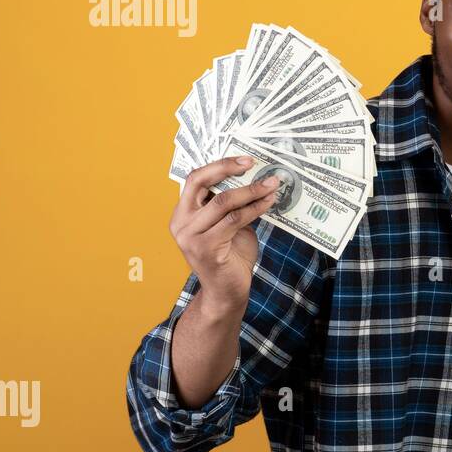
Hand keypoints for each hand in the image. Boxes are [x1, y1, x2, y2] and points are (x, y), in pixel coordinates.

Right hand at [170, 157, 278, 311]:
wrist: (227, 291)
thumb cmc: (229, 256)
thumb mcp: (228, 224)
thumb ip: (232, 204)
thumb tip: (256, 176)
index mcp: (182, 214)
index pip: (194, 179)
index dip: (219, 165)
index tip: (244, 159)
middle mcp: (180, 223)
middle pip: (202, 183)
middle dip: (229, 169)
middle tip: (256, 165)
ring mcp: (190, 237)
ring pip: (223, 201)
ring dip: (251, 190)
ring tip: (272, 185)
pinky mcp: (205, 248)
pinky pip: (235, 220)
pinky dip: (255, 208)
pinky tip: (269, 203)